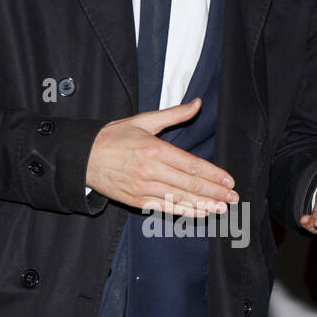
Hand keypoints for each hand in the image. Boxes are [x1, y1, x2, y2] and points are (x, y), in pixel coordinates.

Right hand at [85, 98, 236, 216]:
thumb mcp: (143, 120)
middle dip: (214, 192)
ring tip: (222, 207)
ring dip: (204, 205)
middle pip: (189, 184)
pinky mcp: (136, 201)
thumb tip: (197, 104)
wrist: (83, 157)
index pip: (191, 164)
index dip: (213, 174)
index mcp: (154, 149)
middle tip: (233, 197)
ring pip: (179, 199)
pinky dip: (184, 212)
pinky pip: (165, 208)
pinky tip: (199, 213)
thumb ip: (174, 114)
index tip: (229, 180)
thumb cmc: (113, 137)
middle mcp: (150, 170)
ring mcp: (143, 188)